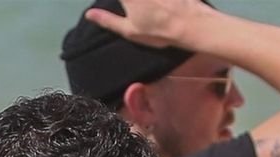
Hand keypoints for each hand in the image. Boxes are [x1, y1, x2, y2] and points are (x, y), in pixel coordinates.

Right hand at [83, 0, 205, 49]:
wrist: (190, 24)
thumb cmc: (157, 31)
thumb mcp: (128, 30)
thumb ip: (108, 20)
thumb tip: (89, 14)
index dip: (112, 3)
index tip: (120, 9)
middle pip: (128, 0)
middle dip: (127, 4)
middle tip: (130, 10)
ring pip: (144, 0)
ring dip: (140, 5)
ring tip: (146, 12)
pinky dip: (158, 2)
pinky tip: (160, 6)